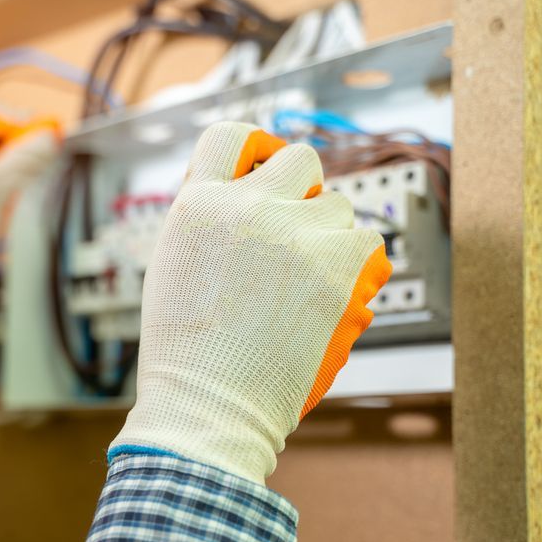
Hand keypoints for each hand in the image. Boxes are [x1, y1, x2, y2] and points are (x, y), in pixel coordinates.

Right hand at [109, 122, 390, 483]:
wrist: (209, 405)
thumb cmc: (186, 356)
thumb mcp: (173, 268)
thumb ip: (208, 223)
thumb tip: (247, 195)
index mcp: (196, 204)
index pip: (231, 136)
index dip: (255, 145)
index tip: (267, 160)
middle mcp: (248, 205)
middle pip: (299, 158)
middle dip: (303, 188)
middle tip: (297, 226)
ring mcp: (296, 231)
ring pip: (338, 206)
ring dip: (328, 236)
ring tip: (303, 285)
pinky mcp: (339, 264)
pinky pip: (368, 242)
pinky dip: (357, 267)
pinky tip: (331, 295)